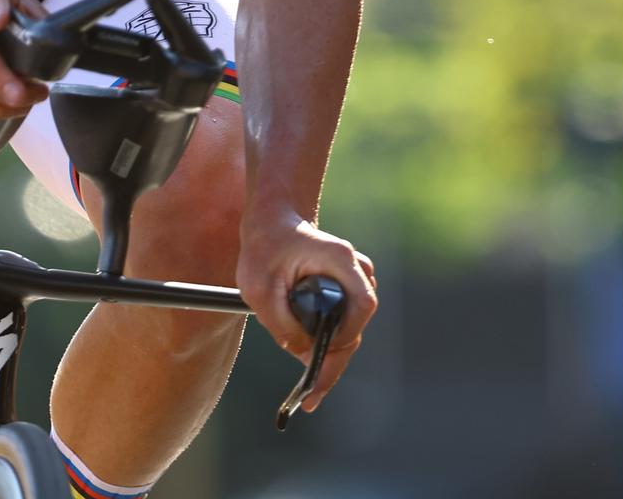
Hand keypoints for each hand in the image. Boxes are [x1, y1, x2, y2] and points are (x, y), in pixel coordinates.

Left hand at [237, 210, 377, 412]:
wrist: (270, 224)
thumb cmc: (264, 249)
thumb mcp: (260, 289)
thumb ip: (281, 322)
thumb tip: (303, 354)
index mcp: (341, 260)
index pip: (362, 306)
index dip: (346, 337)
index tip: (319, 364)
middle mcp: (355, 270)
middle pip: (355, 325)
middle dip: (332, 360)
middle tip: (309, 397)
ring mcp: (353, 280)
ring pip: (348, 329)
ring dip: (328, 353)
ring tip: (305, 386)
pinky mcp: (344, 291)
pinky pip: (341, 324)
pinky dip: (326, 344)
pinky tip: (308, 364)